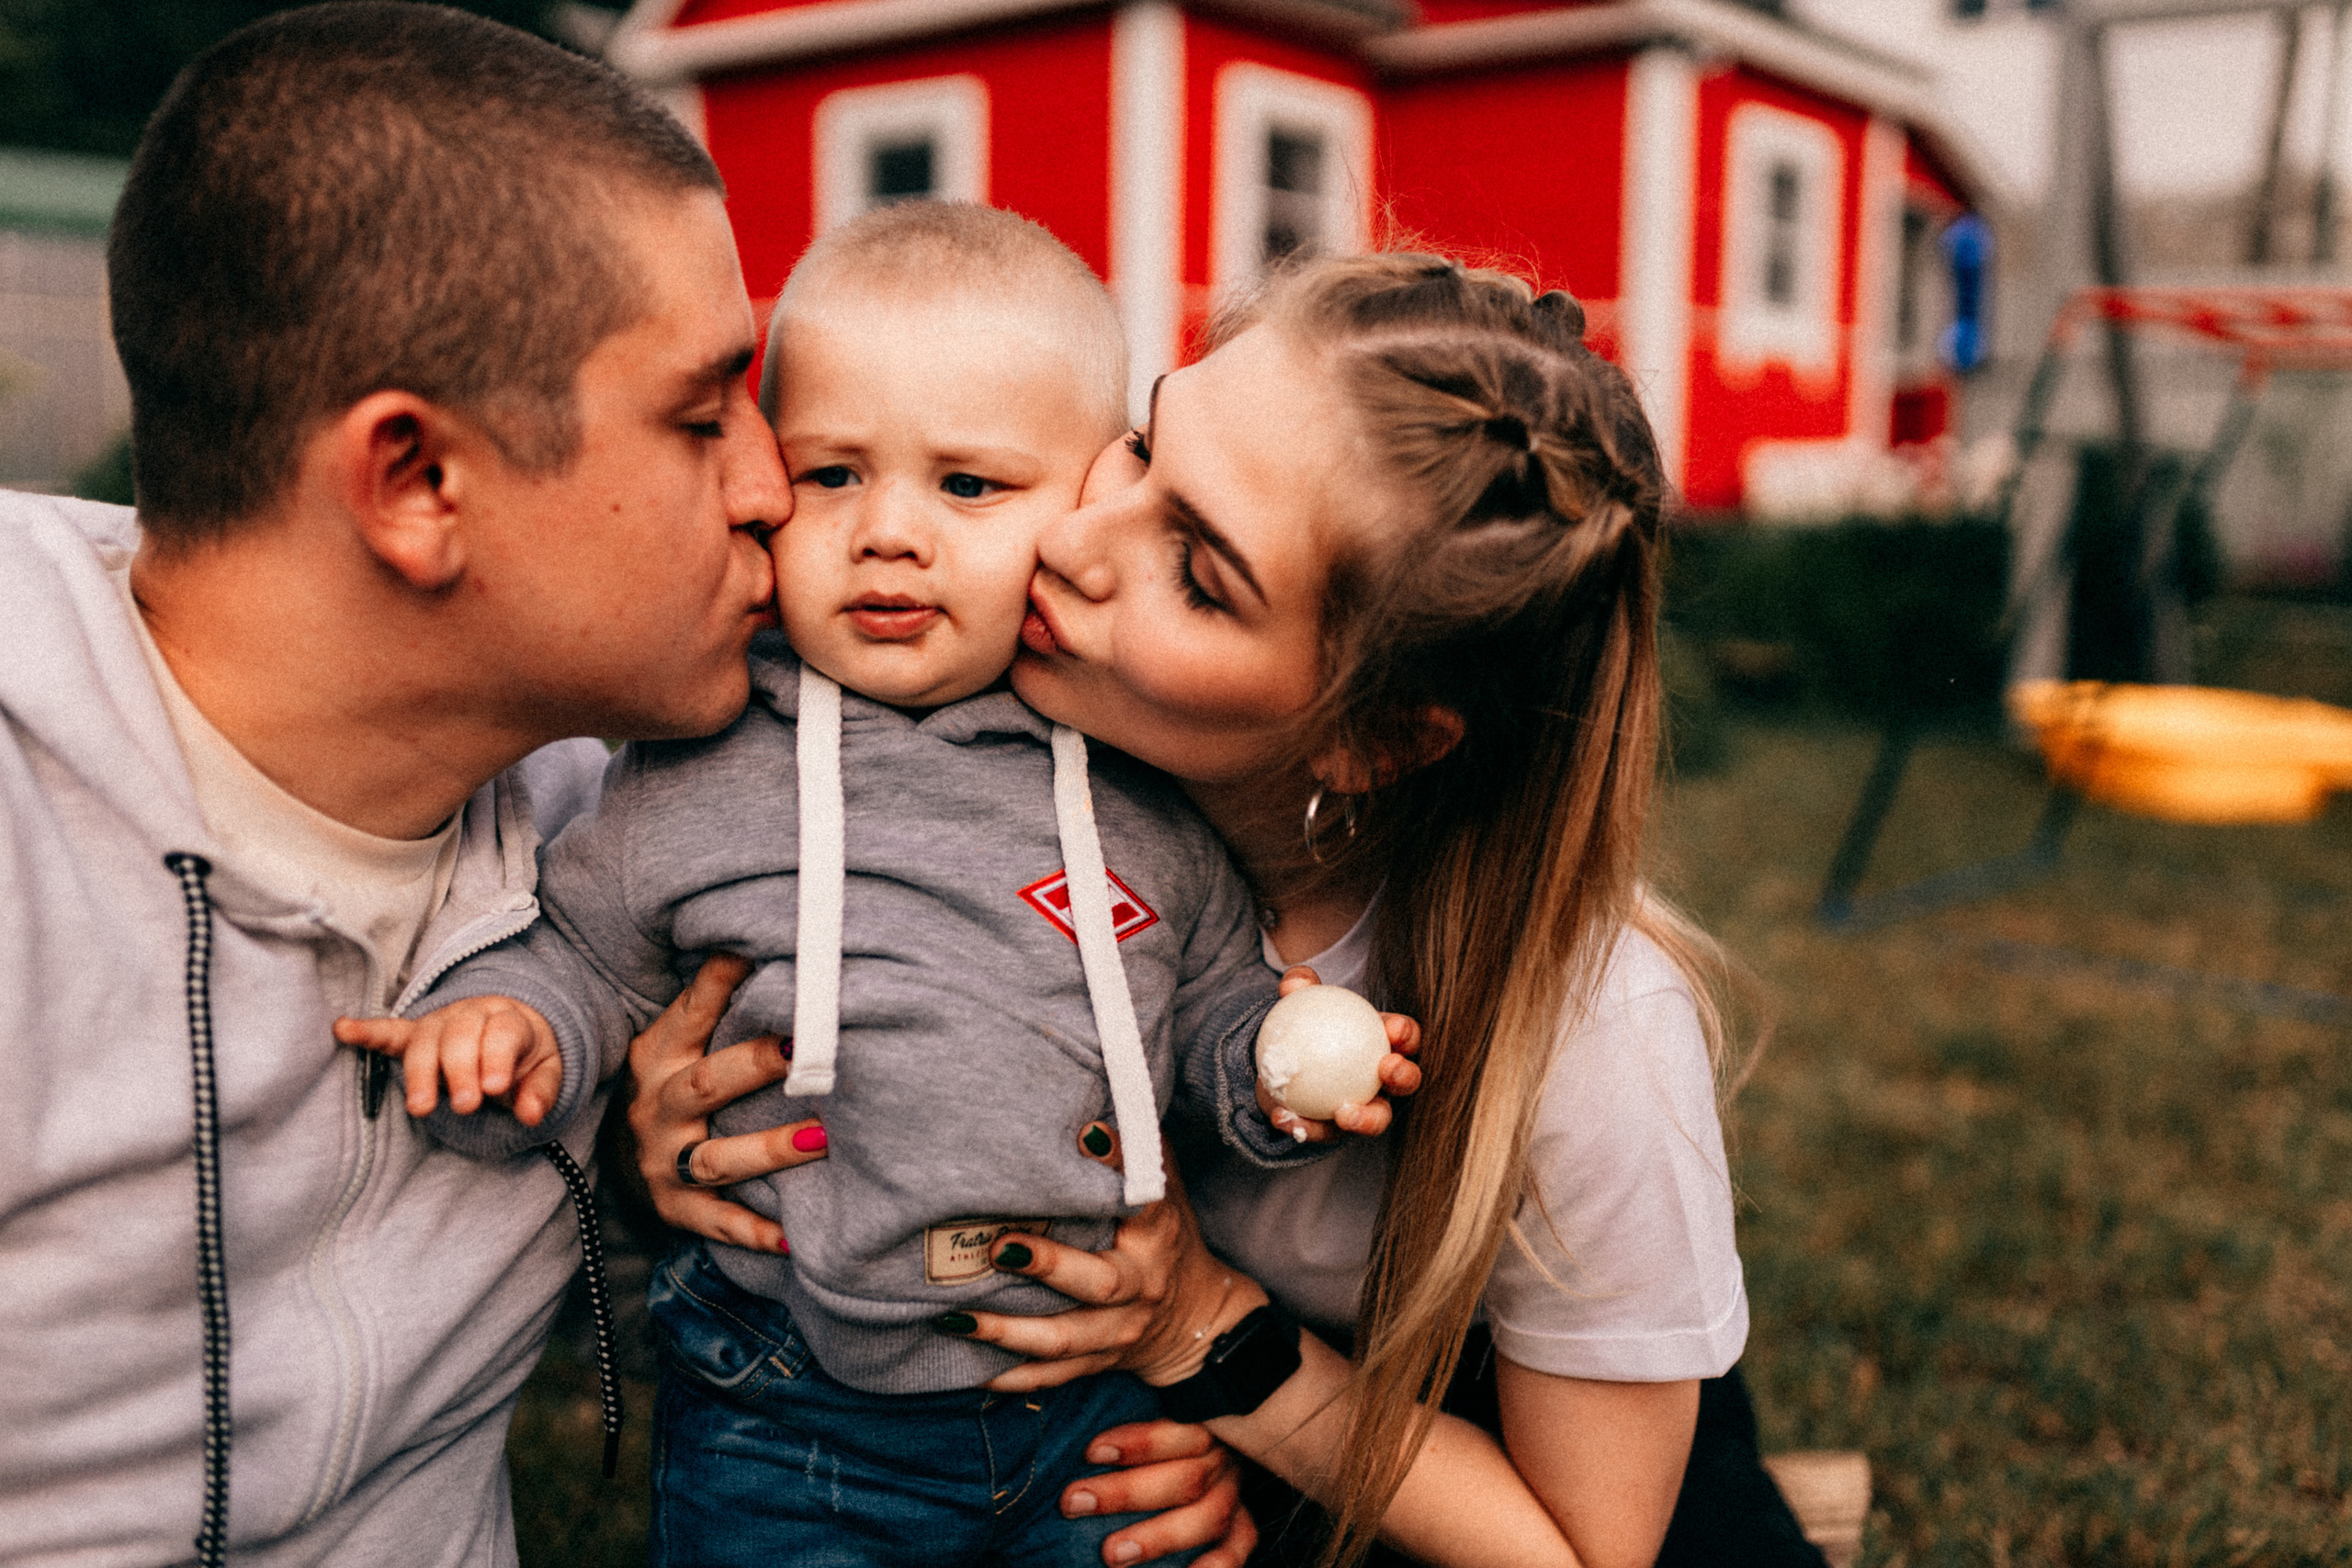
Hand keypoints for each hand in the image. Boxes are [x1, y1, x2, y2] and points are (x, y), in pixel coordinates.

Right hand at [334, 996, 561, 1124]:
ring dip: (420, 1073)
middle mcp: (471, 1014)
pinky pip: (389, 1031)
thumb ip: (542, 1092)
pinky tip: (343, 1030)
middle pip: (460, 1036)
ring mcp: (440, 1023)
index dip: (496, 1058)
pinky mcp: (415, 1034)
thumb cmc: (527, 1055)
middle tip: (466, 1105)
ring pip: (425, 1041)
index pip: (501, 1033)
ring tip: (421, 1108)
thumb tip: (530, 1115)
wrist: (512, 1026)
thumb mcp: (548, 1070)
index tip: (494, 1087)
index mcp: (509, 1019)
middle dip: (460, 1070)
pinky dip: (366, 1031)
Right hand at [626, 953, 827, 1255]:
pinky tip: (795, 1236)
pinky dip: (755, 1231)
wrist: (613, 1165)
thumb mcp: (672, 1042)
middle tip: (803, 1050)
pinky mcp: (675, 1209)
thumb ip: (710, 1001)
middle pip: (707, 1084)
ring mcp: (663, 1162)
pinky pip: (717, 1223)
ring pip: (718, 1158)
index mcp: (659, 1058)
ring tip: (822, 1139)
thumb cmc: (666, 1087)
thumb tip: (756, 938)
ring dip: (772, 1148)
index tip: (753, 953)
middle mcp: (656, 1108)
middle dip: (755, 1066)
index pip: (690, 1014)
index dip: (718, 985)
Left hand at [956, 1161, 1267, 1391]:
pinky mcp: (1099, 1364)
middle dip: (1047, 1266)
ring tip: (955, 1316)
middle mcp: (1141, 1287)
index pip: (1143, 1199)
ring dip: (1008, 1331)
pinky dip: (1010, 1377)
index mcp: (1157, 1236)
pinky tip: (967, 1367)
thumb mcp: (1165, 1191)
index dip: (1118, 1166)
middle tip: (996, 1245)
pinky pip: (1052, 1378)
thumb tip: (1091, 1101)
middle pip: (1099, 1283)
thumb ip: (1135, 1152)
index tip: (1085, 1135)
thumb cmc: (1165, 1238)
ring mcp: (1119, 1333)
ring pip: (1064, 1339)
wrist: (1199, 1321)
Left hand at [1063, 1420, 1258, 1567]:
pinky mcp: (1241, 1527)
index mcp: (1201, 1422)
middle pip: (1186, 1478)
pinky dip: (1214, 1567)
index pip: (1179, 1431)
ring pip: (1208, 1516)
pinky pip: (1237, 1548)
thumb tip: (1069, 1418)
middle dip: (1126, 1493)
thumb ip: (1117, 1422)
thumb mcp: (1143, 1406)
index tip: (1090, 1452)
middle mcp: (1221, 1458)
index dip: (1137, 1443)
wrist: (1193, 1450)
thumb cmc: (1150, 1434)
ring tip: (1112, 1553)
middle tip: (1074, 1502)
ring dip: (1159, 1537)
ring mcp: (1232, 1493)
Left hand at [1256, 965, 1422, 1144]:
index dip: (1406, 1033)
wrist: (1279, 1066)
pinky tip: (1282, 1117)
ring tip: (1343, 1114)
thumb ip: (1299, 989)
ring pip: (1376, 1119)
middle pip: (1406, 1081)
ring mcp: (1363, 1108)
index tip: (1394, 1029)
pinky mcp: (1334, 1131)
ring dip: (1366, 1119)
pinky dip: (1303, 1127)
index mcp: (1381, 1043)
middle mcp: (1381, 1080)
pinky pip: (1323, 1132)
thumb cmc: (1304, 1029)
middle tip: (1387, 1070)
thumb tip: (1295, 982)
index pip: (1404, 1037)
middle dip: (1405, 1076)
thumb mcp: (1300, 1005)